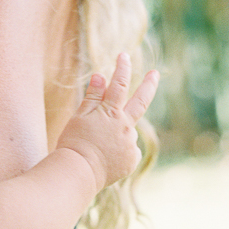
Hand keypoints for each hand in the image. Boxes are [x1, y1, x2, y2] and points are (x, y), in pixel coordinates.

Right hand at [57, 53, 158, 189]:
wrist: (79, 173)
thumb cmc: (73, 144)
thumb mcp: (79, 117)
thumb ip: (92, 97)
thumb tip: (101, 75)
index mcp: (111, 112)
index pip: (119, 84)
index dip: (122, 68)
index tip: (124, 55)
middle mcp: (125, 125)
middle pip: (141, 100)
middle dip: (148, 84)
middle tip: (154, 73)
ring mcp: (130, 143)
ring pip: (127, 132)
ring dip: (116, 135)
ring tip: (96, 148)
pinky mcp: (131, 159)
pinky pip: (127, 151)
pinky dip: (118, 151)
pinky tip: (104, 159)